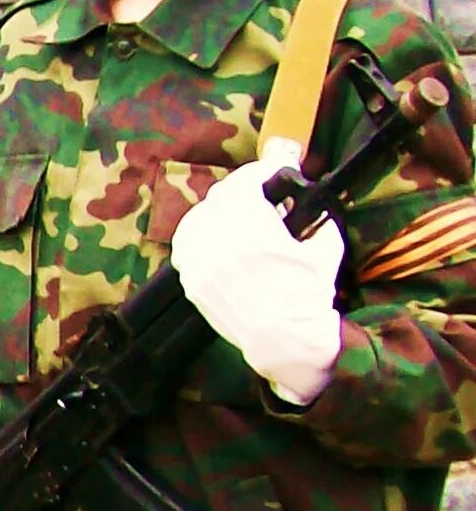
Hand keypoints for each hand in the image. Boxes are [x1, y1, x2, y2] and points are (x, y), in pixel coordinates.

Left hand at [171, 158, 346, 404]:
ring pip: (197, 219)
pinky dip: (199, 234)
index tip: (273, 170)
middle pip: (220, 197)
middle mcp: (221, 245)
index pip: (245, 183)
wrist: (285, 340)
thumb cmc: (309, 296)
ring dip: (217, 209)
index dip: (260, 171)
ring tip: (237, 213)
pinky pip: (186, 246)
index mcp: (254, 232)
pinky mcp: (191, 282)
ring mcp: (200, 265)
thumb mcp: (325, 247)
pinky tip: (214, 235)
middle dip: (241, 189)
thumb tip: (309, 196)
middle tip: (259, 192)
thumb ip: (317, 214)